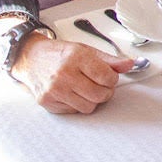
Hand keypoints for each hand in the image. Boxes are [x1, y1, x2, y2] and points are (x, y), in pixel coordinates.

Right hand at [11, 36, 132, 114]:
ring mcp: (54, 91)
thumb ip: (110, 60)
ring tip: (87, 89)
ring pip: (88, 107)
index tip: (108, 76)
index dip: (112, 78)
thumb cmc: (60, 54)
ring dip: (92, 100)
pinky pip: (74, 111)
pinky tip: (73, 93)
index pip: (107, 77)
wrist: (31, 59)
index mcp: (76, 58)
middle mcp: (64, 75)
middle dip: (105, 92)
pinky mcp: (47, 103)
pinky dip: (77, 104)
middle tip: (100, 85)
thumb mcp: (87, 50)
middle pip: (99, 95)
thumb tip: (131, 64)